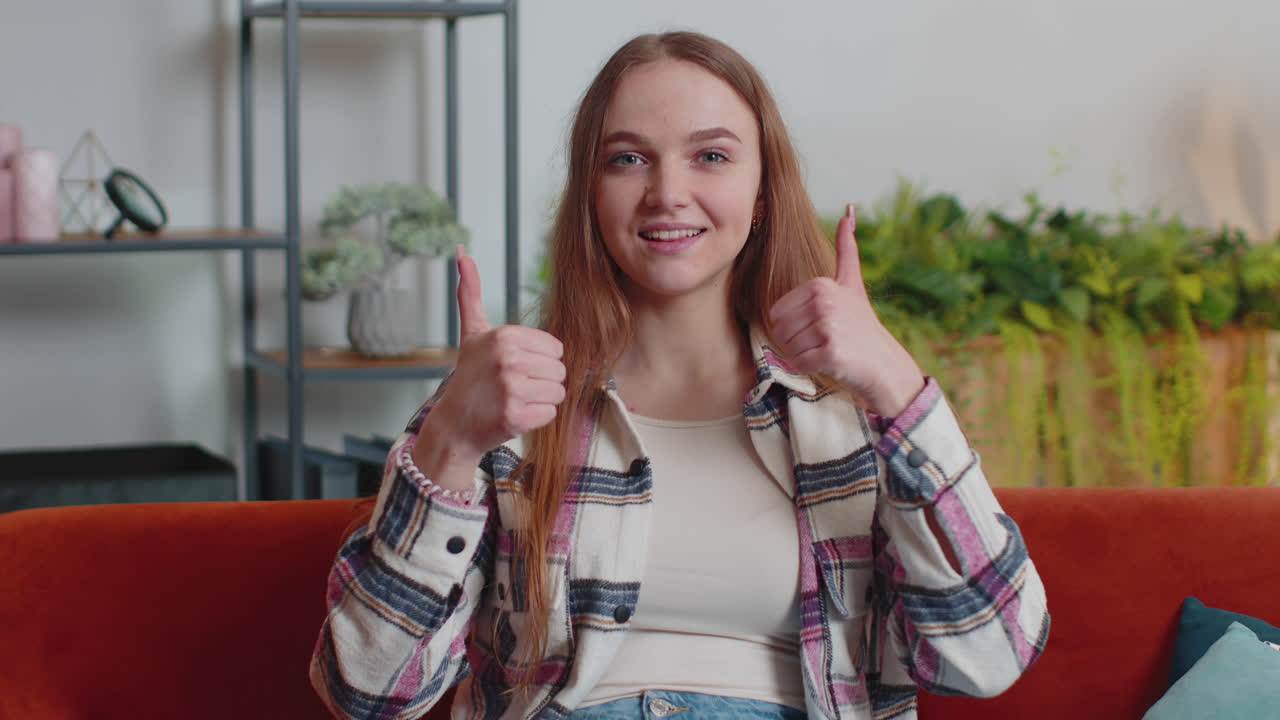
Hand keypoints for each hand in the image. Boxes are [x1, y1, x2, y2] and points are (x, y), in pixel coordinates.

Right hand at [424, 246, 566, 457]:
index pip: (556, 348)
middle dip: (542, 380)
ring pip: (558, 391)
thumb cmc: (469, 376)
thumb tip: (461, 252)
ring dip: (541, 399)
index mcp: (504, 335)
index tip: (513, 366)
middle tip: (513, 386)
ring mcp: (512, 389)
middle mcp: (508, 359)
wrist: (455, 424)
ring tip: (514, 399)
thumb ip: (471, 292)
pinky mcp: (516, 417)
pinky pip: (551, 413)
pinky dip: (536, 418)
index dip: (539, 360)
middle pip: (560, 369)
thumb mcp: (472, 331)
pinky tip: (514, 415)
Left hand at [767, 204, 923, 416]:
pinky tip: (829, 364)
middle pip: (779, 331)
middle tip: (823, 342)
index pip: (777, 313)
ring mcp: (829, 328)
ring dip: (802, 356)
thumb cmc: (861, 325)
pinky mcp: (830, 354)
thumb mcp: (852, 283)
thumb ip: (847, 249)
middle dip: (795, 342)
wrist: (885, 364)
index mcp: (821, 285)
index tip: (818, 326)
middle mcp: (824, 303)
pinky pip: (798, 364)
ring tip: (827, 351)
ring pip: (787, 349)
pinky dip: (808, 370)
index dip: (793, 326)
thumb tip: (850, 211)